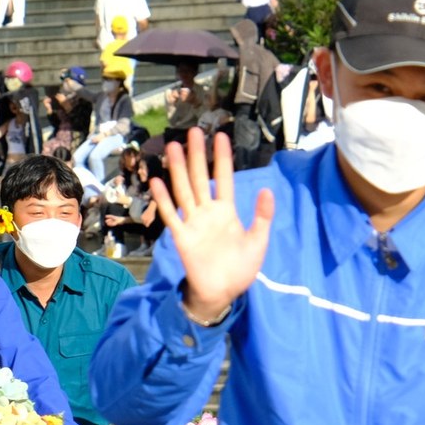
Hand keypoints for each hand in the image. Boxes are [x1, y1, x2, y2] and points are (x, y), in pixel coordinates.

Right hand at [149, 129, 274, 321]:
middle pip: (200, 178)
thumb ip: (262, 216)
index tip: (220, 136)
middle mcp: (208, 212)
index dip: (222, 158)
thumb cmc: (241, 268)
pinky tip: (156, 182)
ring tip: (173, 147)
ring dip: (178, 169)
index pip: (224, 178)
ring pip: (184, 190)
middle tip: (193, 131)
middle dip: (197, 155)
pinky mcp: (181, 237)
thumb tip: (268, 190)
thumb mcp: (258, 241)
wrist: (222, 293)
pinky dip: (164, 200)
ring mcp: (193, 223)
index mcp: (227, 211)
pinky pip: (171, 215)